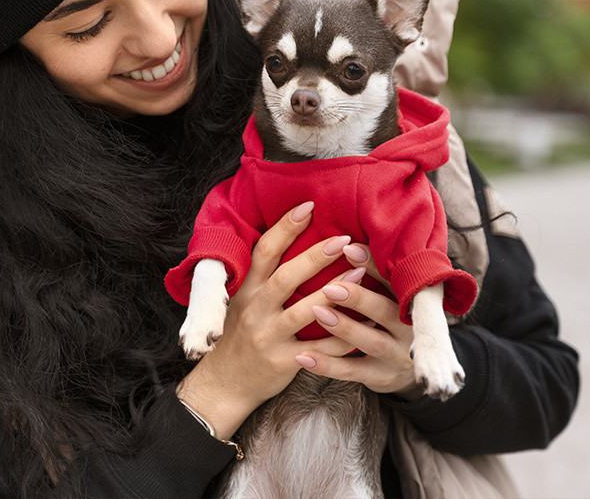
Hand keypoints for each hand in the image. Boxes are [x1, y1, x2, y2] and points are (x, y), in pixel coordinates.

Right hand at [176, 202, 356, 438]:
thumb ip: (265, 275)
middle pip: (285, 278)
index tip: (308, 206)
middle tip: (343, 238)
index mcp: (247, 289)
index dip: (285, 228)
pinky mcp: (283, 362)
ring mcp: (268, 337)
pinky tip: (366, 322)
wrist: (223, 383)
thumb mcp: (242, 300)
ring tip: (359, 273)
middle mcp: (255, 310)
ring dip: (333, 293)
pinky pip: (320, 349)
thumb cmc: (239, 334)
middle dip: (315, 257)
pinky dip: (345, 336)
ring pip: (303, 313)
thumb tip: (293, 237)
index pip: (264, 252)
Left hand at [294, 244, 424, 399]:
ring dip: (343, 327)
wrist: (409, 368)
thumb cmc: (389, 317)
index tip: (347, 248)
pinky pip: (352, 372)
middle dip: (359, 298)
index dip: (373, 265)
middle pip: (386, 311)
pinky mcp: (380, 377)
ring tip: (316, 312)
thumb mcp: (392, 294)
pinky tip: (302, 356)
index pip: (394, 280)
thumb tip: (344, 239)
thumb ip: (374, 271)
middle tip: (331, 286)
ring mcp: (396, 356)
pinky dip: (327, 365)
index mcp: (413, 301)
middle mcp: (410, 329)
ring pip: (370, 342)